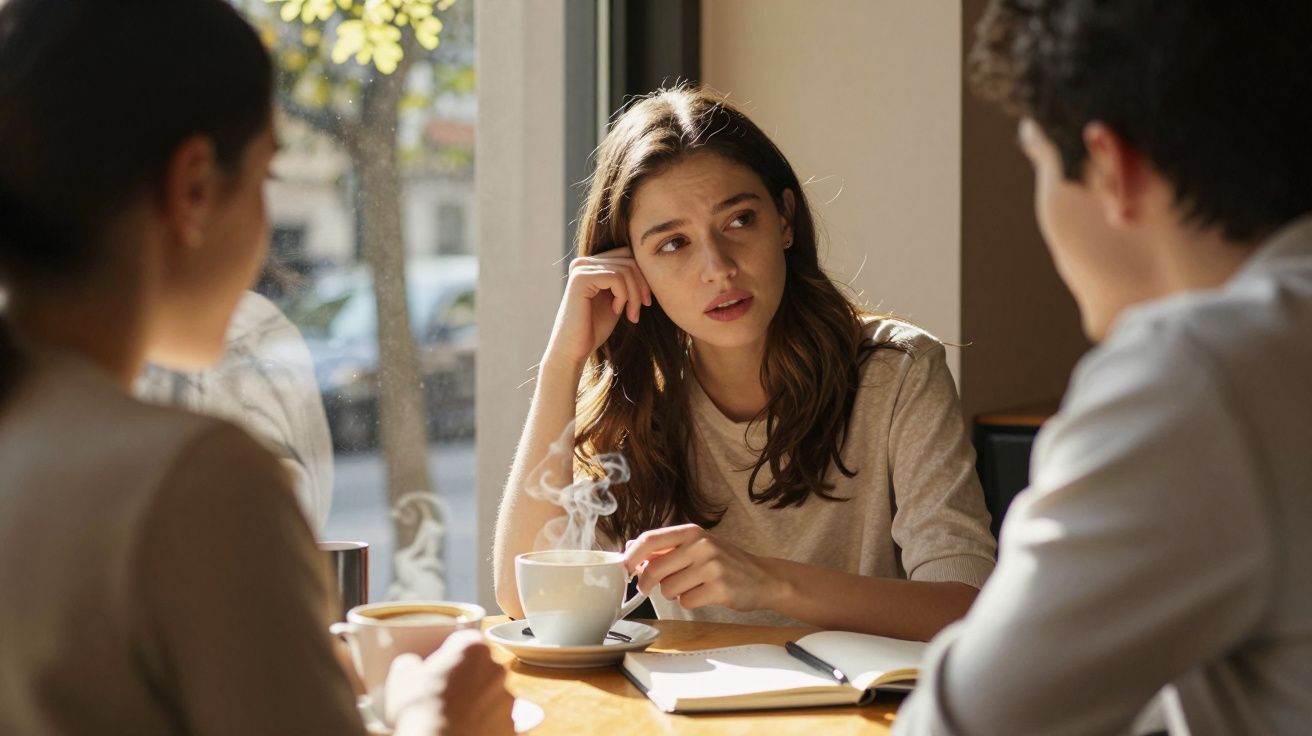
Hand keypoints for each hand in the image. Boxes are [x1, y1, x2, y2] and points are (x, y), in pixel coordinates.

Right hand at [384, 629, 513, 735]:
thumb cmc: (421, 711)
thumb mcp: (401, 679)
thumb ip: (410, 664)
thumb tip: (411, 665)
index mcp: (473, 650)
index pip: (464, 641)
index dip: (450, 653)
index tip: (439, 666)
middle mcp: (495, 671)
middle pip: (481, 668)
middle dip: (465, 678)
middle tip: (443, 694)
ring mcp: (506, 700)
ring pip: (490, 695)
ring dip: (476, 703)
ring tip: (452, 718)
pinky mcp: (510, 726)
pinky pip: (496, 721)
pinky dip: (484, 725)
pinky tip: (465, 730)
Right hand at [544, 247, 652, 368]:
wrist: (574, 349)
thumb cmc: (594, 328)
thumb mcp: (616, 299)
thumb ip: (626, 281)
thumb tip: (648, 266)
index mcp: (591, 265)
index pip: (627, 256)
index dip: (642, 277)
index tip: (646, 302)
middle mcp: (584, 262)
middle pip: (629, 260)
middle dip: (641, 286)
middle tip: (639, 311)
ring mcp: (581, 268)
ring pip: (625, 270)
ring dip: (634, 295)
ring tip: (630, 314)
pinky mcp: (581, 278)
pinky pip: (616, 278)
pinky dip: (623, 296)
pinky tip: (616, 311)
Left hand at [622, 524, 780, 611]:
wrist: (763, 577)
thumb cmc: (726, 562)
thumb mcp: (698, 546)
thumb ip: (667, 547)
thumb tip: (631, 548)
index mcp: (692, 532)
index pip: (651, 539)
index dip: (632, 555)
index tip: (624, 566)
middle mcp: (701, 545)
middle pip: (655, 568)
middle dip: (647, 582)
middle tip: (647, 587)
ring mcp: (712, 567)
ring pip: (669, 589)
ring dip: (674, 593)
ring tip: (691, 587)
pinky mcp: (719, 589)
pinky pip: (686, 602)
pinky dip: (690, 602)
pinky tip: (705, 595)